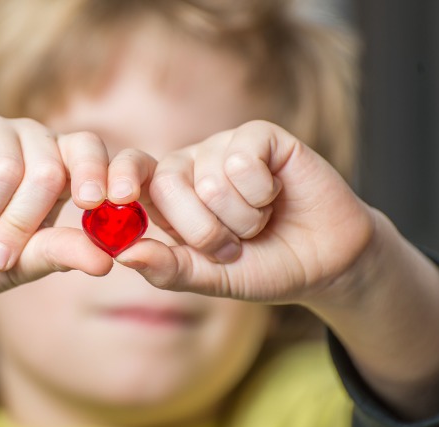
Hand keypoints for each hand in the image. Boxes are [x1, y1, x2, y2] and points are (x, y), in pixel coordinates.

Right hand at [0, 114, 126, 300]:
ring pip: (6, 167)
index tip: (93, 203)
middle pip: (48, 169)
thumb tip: (105, 262)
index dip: (96, 173)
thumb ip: (61, 254)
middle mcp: (32, 141)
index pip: (90, 151)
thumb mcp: (24, 263)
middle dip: (21, 224)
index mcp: (62, 167)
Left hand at [118, 120, 375, 304]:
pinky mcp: (260, 137)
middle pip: (168, 183)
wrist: (325, 260)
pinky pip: (244, 159)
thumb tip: (122, 254)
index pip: (129, 176)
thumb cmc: (261, 266)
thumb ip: (169, 268)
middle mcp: (190, 166)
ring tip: (260, 221)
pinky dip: (262, 192)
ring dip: (242, 218)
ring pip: (211, 180)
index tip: (112, 200)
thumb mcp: (210, 278)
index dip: (118, 182)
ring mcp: (223, 147)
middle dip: (204, 231)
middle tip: (230, 245)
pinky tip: (277, 194)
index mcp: (168, 198)